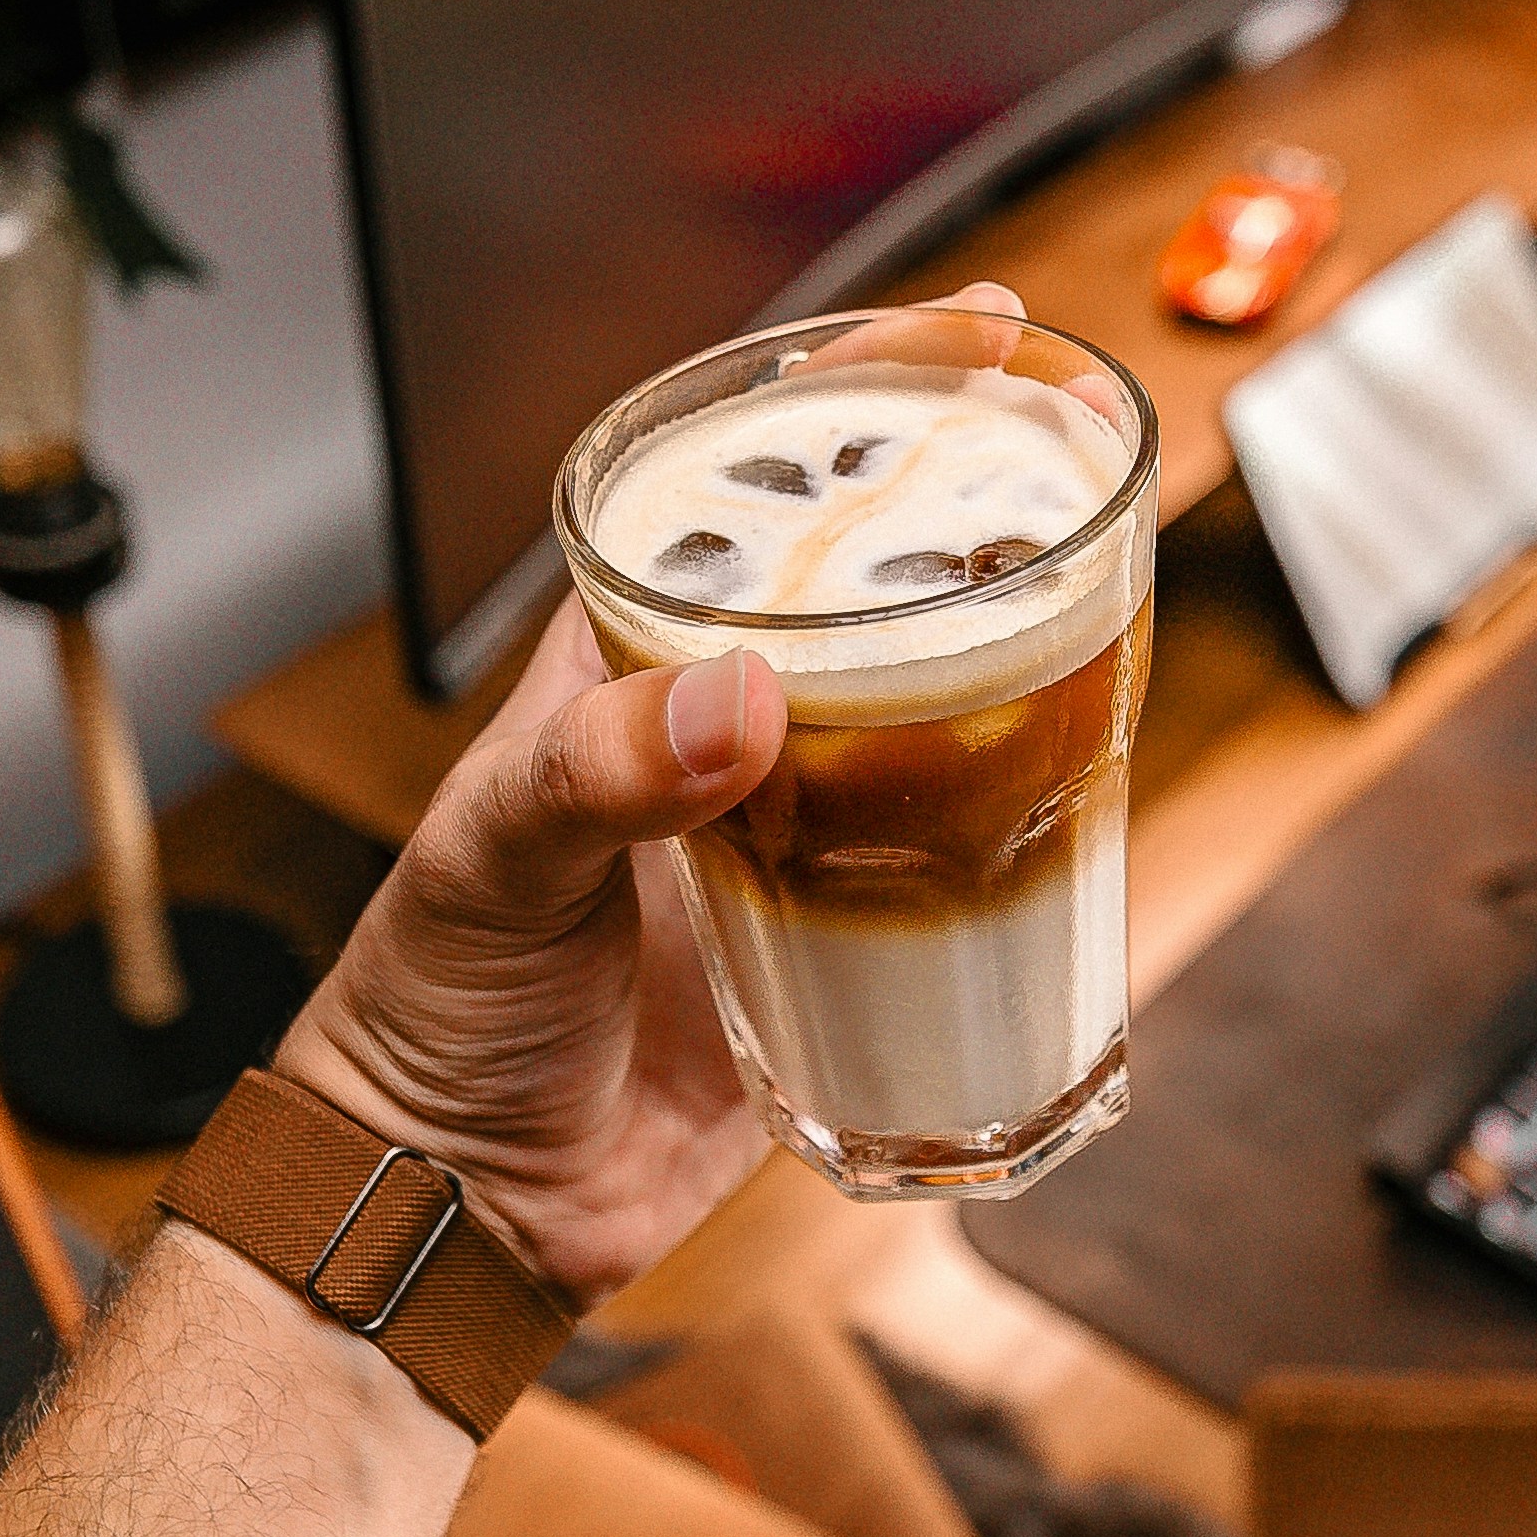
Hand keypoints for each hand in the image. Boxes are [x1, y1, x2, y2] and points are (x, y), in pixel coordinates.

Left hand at [275, 281, 1036, 1306]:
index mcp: (625, 666)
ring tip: (1105, 615)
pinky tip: (1086, 825)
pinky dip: (1027, 855)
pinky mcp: (841, 954)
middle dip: (970, 520)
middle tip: (1073, 467)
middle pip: (868, 594)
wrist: (456, 1207)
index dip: (854, 399)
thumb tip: (742, 698)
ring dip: (1017, 673)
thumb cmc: (430, 1007)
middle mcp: (722, 737)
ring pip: (931, 725)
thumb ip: (598, 773)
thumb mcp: (489, 859)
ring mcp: (789, 841)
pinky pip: (955, 884)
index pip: (742, 494)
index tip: (972, 330)